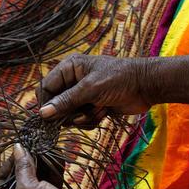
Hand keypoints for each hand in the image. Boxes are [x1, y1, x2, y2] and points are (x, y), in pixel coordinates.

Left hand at [0, 144, 107, 188]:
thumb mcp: (29, 187)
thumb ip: (22, 166)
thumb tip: (17, 148)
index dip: (8, 165)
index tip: (19, 151)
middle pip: (18, 182)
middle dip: (28, 164)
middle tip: (34, 149)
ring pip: (36, 184)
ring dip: (42, 167)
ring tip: (47, 150)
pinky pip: (48, 188)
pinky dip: (52, 175)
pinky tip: (57, 160)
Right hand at [37, 54, 152, 127]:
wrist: (145, 87)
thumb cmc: (118, 79)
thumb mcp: (90, 89)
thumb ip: (66, 101)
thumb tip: (43, 113)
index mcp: (69, 68)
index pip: (46, 87)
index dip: (45, 103)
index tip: (47, 118)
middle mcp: (73, 81)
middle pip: (56, 104)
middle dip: (68, 113)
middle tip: (80, 114)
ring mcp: (84, 95)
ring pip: (70, 115)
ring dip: (83, 117)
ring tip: (98, 109)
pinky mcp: (93, 107)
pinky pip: (82, 120)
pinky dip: (91, 120)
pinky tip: (104, 112)